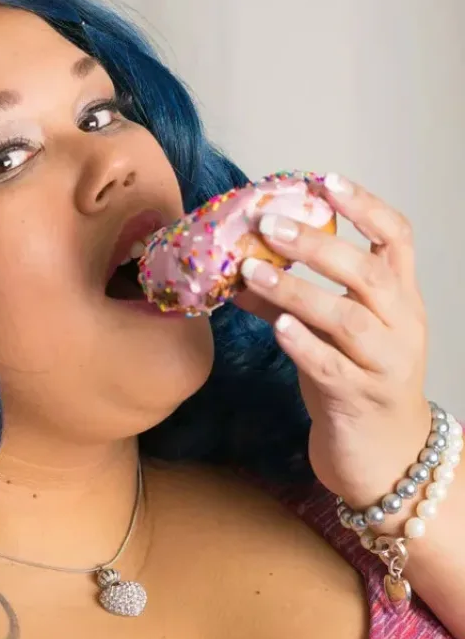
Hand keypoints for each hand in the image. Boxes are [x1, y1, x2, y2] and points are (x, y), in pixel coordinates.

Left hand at [235, 173, 431, 507]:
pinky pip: (332, 368)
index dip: (364, 205)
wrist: (387, 457)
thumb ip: (291, 298)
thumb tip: (237, 263)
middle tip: (269, 224)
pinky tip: (276, 327)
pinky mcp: (360, 400)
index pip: (397, 238)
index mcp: (400, 299)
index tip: (324, 181)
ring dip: (297, 290)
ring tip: (252, 270)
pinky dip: (303, 344)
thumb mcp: (332, 333)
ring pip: (348, 318)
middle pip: (369, 272)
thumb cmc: (357, 382)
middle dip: (317, 244)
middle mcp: (401, 326)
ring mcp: (384, 365)